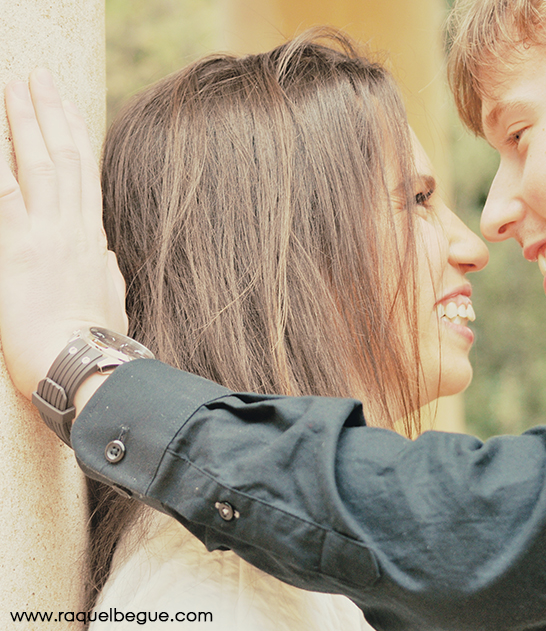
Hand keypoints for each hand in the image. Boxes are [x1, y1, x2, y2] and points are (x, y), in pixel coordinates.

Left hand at [0, 69, 127, 399]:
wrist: (86, 368)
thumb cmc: (100, 345)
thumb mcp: (112, 302)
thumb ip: (106, 271)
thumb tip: (105, 253)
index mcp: (92, 241)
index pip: (83, 176)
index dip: (74, 137)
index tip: (67, 108)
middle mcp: (71, 230)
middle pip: (61, 159)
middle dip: (49, 115)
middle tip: (37, 78)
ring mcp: (44, 237)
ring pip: (36, 167)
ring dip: (25, 124)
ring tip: (17, 89)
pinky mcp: (16, 253)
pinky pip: (5, 199)